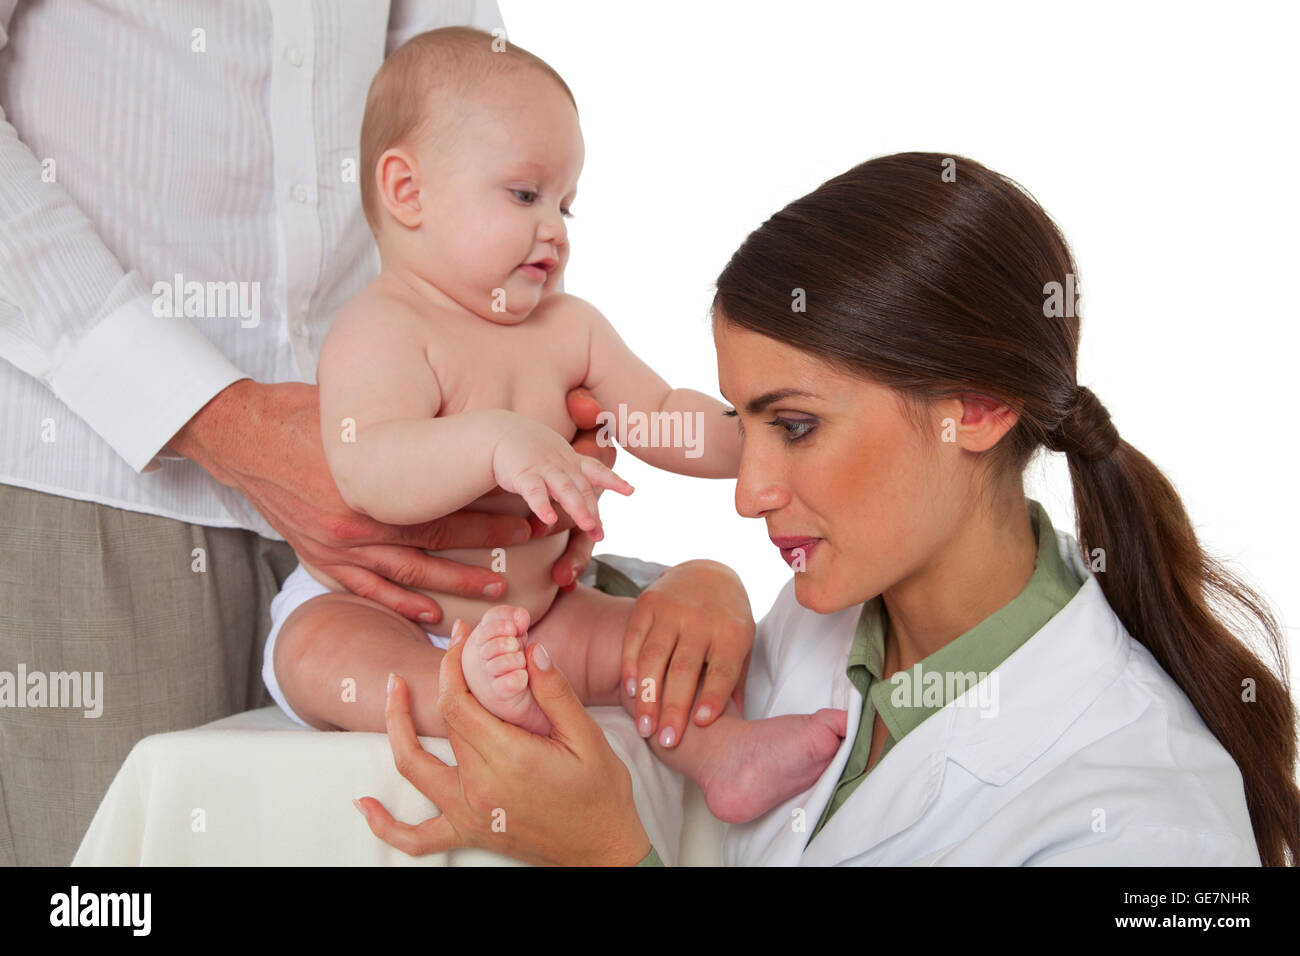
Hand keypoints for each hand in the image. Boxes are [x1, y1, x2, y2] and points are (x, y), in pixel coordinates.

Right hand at [169, 379, 528, 623]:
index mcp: (371, 485)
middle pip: (435, 543)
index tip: (527, 517)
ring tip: (494, 591)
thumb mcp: (359, 417)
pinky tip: (431, 614)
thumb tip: (462, 428)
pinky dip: (400, 604)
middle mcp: (356, 523)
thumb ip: (405, 433)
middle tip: (527, 549)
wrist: (243, 436)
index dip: (489, 515)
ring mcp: (335, 547)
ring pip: (407, 575)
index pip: (444, 506)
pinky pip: (366, 590)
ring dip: (454, 585)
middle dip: (485, 549)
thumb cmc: (305, 415)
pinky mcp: (319, 559)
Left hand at [354, 620, 653, 865]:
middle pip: (443, 721)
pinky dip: (383, 824)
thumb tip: (532, 650)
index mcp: (509, 758)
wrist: (602, 852)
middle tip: (452, 647)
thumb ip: (556, 693)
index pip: (460, 701)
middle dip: (443, 678)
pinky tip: (365, 804)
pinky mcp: (468, 832)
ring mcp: (469, 813)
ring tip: (394, 691)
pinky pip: (414, 837)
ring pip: (413, 767)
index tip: (461, 637)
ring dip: (396, 727)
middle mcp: (479, 786)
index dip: (454, 664)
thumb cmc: (601, 795)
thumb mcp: (589, 738)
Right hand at [541, 388, 618, 590]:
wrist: (497, 431)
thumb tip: (579, 496)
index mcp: (570, 460)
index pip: (596, 470)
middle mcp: (561, 463)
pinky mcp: (523, 473)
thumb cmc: (527, 449)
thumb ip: (569, 474)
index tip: (631, 490)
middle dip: (594, 510)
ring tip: (589, 527)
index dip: (614, 479)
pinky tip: (548, 519)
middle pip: (583, 488)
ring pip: (565, 489)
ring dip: (578, 508)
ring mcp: (543, 467)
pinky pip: (534, 491)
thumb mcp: (555, 456)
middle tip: (601, 534)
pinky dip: (542, 505)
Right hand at [622, 560, 753, 747]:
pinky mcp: (648, 603)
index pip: (722, 668)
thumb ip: (735, 684)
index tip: (702, 724)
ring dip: (647, 696)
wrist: (708, 573)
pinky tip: (630, 692)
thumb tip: (736, 727)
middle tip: (667, 742)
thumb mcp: (743, 647)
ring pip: (655, 657)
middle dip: (674, 708)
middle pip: (685, 669)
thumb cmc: (728, 622)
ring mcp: (672, 610)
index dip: (713, 696)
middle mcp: (702, 620)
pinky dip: (630, 666)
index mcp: (732, 633)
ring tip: (644, 728)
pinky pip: (634, 638)